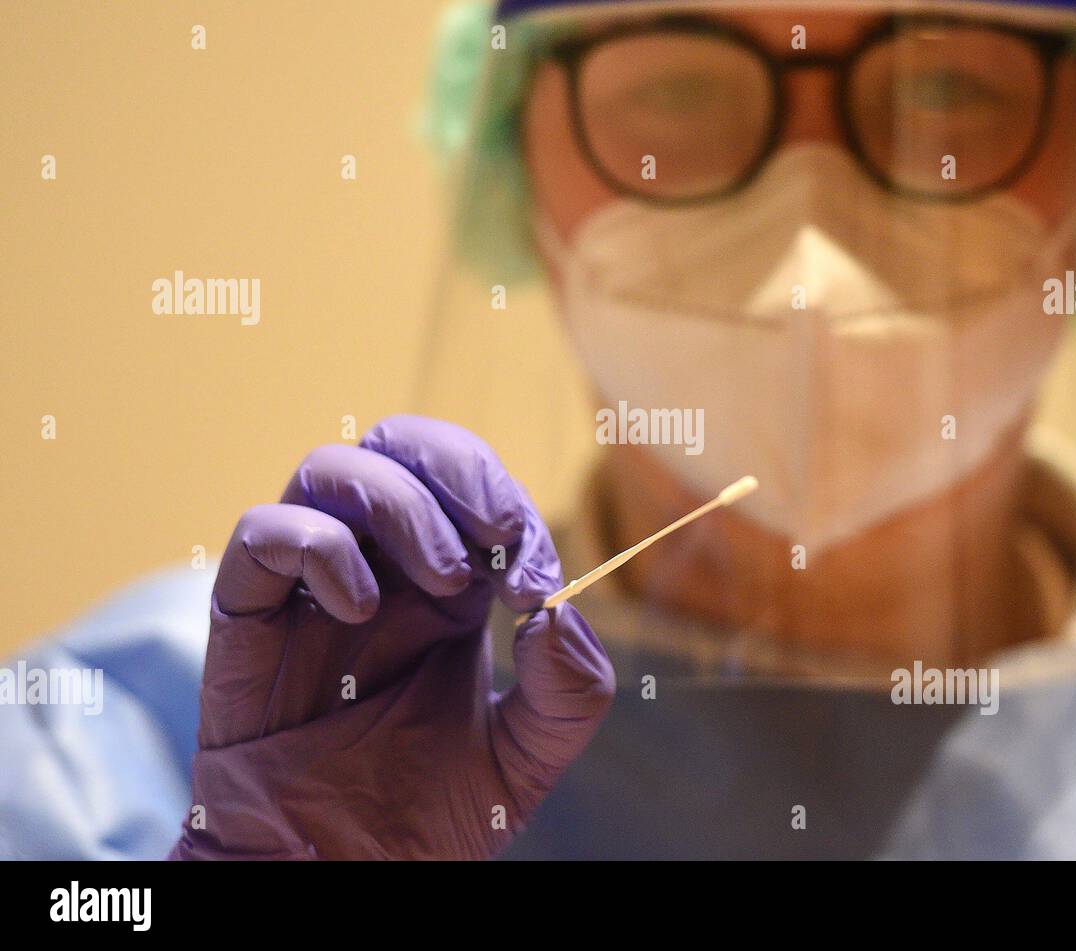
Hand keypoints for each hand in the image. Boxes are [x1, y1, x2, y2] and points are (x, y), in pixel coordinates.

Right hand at [171, 416, 614, 858]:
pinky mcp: (248, 619)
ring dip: (401, 504)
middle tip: (498, 533)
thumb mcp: (525, 760)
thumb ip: (567, 693)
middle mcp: (378, 568)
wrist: (336, 878)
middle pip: (401, 444)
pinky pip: (263, 533)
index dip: (513, 511)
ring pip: (332, 469)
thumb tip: (561, 612)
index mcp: (446, 585)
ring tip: (444, 578)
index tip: (537, 581)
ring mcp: (311, 588)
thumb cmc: (422, 819)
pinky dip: (318, 546)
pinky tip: (360, 606)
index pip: (475, 490)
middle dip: (458, 467)